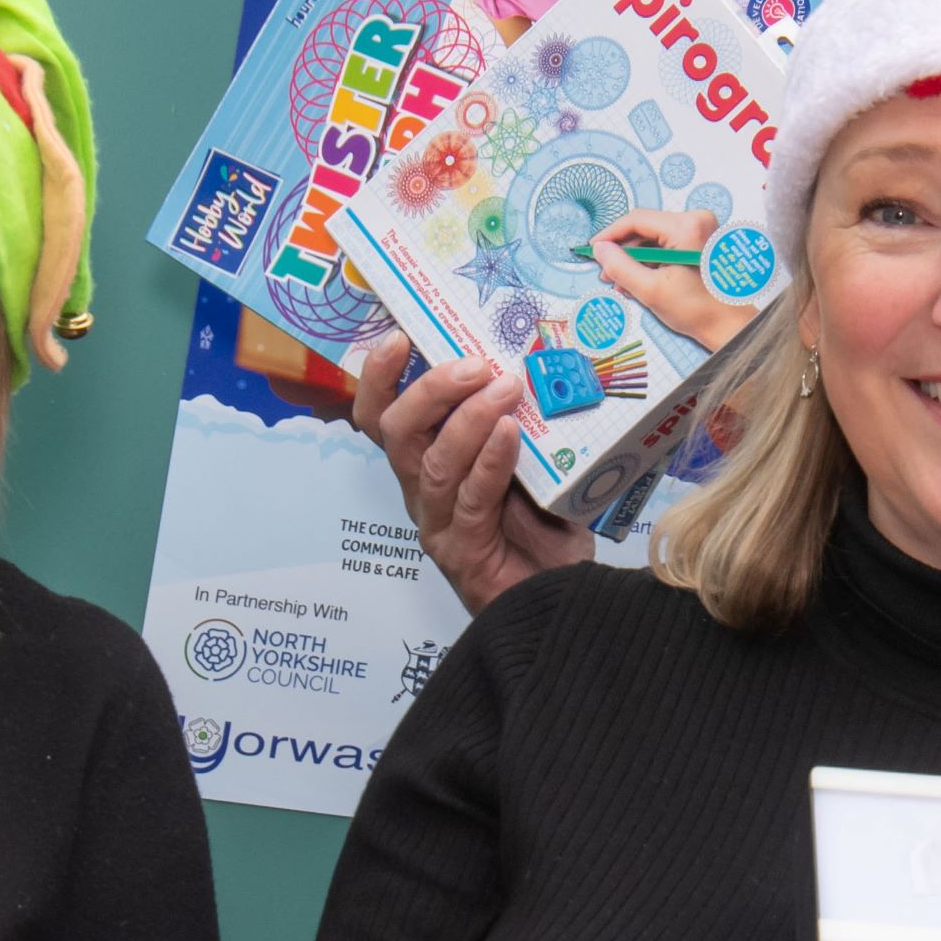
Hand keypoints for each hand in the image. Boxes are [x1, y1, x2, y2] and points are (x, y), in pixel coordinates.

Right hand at [349, 333, 591, 615]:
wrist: (563, 602)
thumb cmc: (545, 531)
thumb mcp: (531, 464)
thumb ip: (521, 422)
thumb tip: (539, 363)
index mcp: (426, 466)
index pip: (381, 418)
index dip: (378, 378)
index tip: (400, 338)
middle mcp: (422, 493)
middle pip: (397, 433)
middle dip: (431, 389)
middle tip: (476, 364)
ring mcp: (440, 525)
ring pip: (432, 463)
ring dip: (468, 418)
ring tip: (506, 388)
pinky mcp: (466, 552)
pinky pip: (470, 497)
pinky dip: (490, 460)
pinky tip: (511, 434)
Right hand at [591, 211, 758, 353]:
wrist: (730, 325)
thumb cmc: (699, 310)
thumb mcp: (651, 291)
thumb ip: (620, 267)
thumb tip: (600, 250)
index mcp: (687, 227)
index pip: (637, 219)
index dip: (610, 235)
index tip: (593, 249)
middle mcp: (697, 220)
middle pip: (645, 228)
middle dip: (623, 251)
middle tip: (606, 273)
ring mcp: (701, 229)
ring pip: (654, 237)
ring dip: (636, 259)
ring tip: (622, 282)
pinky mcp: (701, 240)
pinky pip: (667, 244)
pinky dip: (651, 260)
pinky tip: (640, 280)